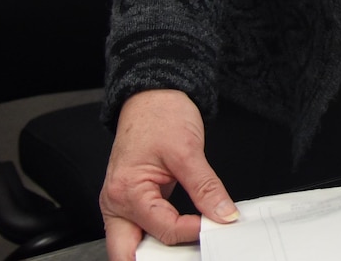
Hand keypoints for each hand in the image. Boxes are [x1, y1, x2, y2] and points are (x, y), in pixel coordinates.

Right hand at [101, 89, 238, 260]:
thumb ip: (206, 187)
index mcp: (125, 192)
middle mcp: (116, 204)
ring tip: (188, 250)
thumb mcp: (188, 151)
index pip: (162, 228)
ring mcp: (122, 205)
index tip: (217, 224)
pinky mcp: (134, 202)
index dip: (193, 231)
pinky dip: (160, 237)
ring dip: (158, 251)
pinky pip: (143, 229)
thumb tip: (223, 213)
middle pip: (129, 252)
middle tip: (190, 254)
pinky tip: (182, 237)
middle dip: (156, 259)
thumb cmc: (160, 116)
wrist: (152, 96)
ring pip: (134, 245)